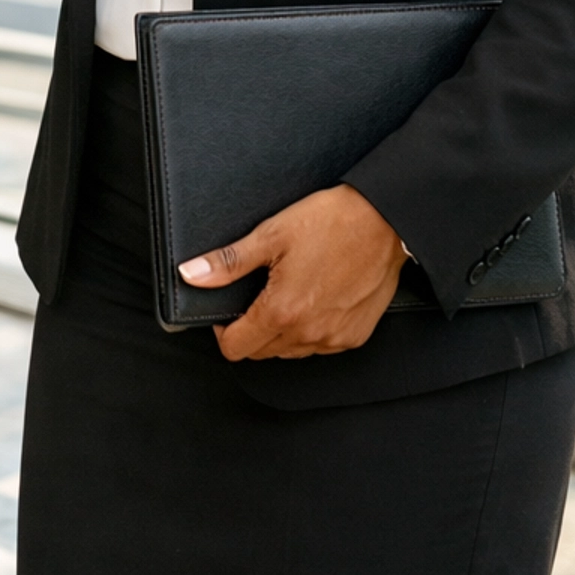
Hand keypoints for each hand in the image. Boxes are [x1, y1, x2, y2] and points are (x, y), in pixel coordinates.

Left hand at [179, 183, 406, 360]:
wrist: (383, 221)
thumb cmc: (330, 222)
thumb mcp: (270, 235)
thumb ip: (229, 262)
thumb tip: (192, 275)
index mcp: (283, 311)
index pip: (236, 348)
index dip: (224, 330)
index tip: (227, 310)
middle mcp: (309, 334)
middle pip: (261, 352)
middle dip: (251, 329)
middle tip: (258, 294)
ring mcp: (334, 339)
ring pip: (291, 351)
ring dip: (281, 332)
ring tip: (287, 292)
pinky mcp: (355, 336)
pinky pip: (321, 346)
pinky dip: (310, 330)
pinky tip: (313, 299)